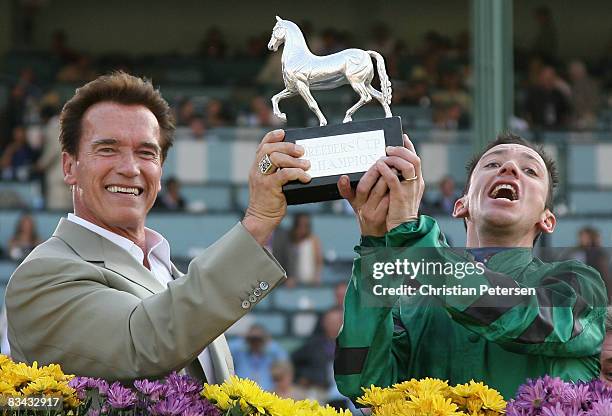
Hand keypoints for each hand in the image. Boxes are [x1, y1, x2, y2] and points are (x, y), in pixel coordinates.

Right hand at [243, 129, 310, 244]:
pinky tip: (305, 177)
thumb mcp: (270, 183)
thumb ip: (278, 171)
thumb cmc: (269, 202)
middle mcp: (257, 170)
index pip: (262, 146)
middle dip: (288, 147)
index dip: (272, 136)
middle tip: (302, 151)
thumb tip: (297, 161)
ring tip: (307, 165)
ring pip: (276, 159)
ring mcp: (262, 178)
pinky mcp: (269, 187)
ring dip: (295, 160)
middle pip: (270, 149)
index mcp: (257, 167)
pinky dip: (297, 173)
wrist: (261, 219)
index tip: (284, 133)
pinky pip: (284, 174)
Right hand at [337, 165, 389, 236]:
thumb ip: (349, 190)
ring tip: (394, 169)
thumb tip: (343, 177)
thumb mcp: (357, 203)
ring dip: (386, 179)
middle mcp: (361, 207)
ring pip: (377, 192)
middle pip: (363, 187)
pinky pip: (387, 201)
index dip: (345, 184)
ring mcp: (370, 213)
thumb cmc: (369, 213)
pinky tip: (398, 184)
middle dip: (374, 172)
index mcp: (355, 201)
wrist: (377, 235)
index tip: (348, 175)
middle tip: (383, 162)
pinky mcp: (381, 217)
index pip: (348, 190)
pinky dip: (393, 191)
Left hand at [377, 134, 424, 230]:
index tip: (402, 137)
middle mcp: (416, 183)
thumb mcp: (401, 193)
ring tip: (384, 156)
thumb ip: (397, 180)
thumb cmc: (398, 211)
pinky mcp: (400, 196)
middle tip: (389, 148)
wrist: (402, 229)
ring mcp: (410, 189)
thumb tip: (388, 167)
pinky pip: (393, 178)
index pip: (416, 159)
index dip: (410, 147)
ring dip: (395, 158)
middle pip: (415, 159)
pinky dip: (386, 170)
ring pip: (408, 166)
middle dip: (402, 150)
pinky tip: (379, 166)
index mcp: (417, 181)